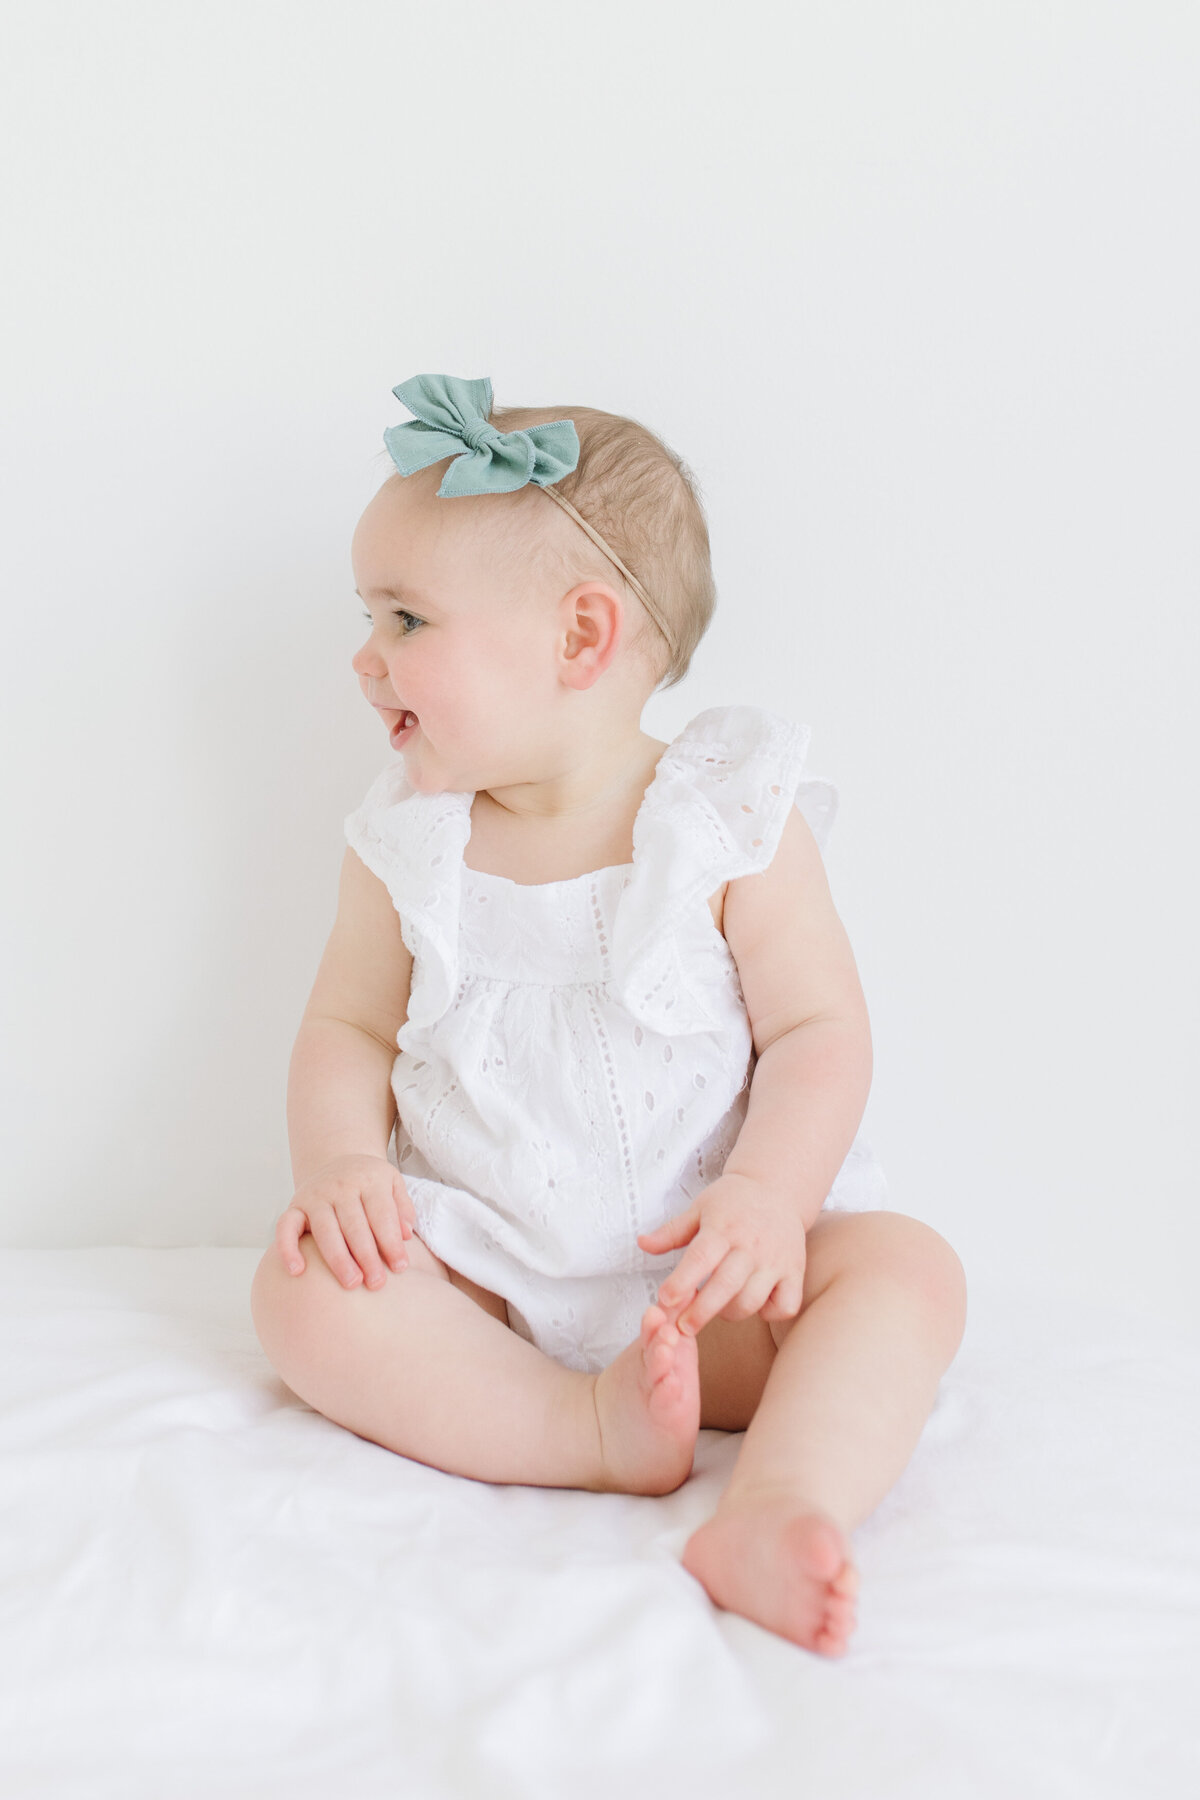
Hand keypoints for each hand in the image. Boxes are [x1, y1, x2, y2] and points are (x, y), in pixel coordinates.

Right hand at [275, 1154, 415, 1290]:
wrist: (338, 1161)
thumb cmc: (370, 1184)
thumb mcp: (393, 1184)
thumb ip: (402, 1208)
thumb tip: (406, 1235)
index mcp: (369, 1180)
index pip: (382, 1215)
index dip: (392, 1243)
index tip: (400, 1268)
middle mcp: (340, 1186)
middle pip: (354, 1225)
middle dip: (367, 1256)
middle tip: (377, 1283)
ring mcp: (315, 1195)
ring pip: (325, 1230)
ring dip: (338, 1259)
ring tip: (352, 1283)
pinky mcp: (295, 1206)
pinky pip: (285, 1227)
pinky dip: (287, 1249)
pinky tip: (297, 1272)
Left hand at [635, 1171, 806, 1335]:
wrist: (778, 1188)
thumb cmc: (733, 1201)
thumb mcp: (699, 1208)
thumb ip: (671, 1232)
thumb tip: (642, 1244)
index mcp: (723, 1227)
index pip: (700, 1257)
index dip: (681, 1282)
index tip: (664, 1300)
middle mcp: (751, 1244)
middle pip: (725, 1286)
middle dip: (701, 1312)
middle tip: (683, 1327)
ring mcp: (776, 1260)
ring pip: (752, 1300)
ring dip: (730, 1313)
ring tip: (716, 1309)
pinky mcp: (795, 1271)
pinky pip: (784, 1305)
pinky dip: (769, 1312)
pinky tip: (755, 1303)